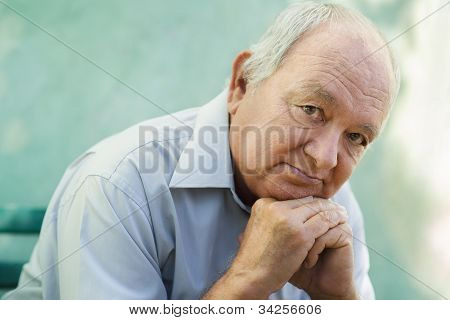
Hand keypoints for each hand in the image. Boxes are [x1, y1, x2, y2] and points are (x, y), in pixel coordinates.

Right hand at [230, 196, 347, 297]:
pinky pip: (323, 223)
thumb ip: (271, 218)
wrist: (250, 277)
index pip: (293, 199)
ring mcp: (287, 219)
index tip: (320, 207)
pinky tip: (341, 224)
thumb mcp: (257, 229)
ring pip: (317, 209)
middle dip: (322, 205)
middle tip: (336, 208)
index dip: (308, 203)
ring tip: (342, 215)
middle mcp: (274, 207)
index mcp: (263, 204)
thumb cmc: (255, 258)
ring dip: (331, 212)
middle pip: (305, 201)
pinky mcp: (300, 233)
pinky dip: (333, 223)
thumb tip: (287, 213)